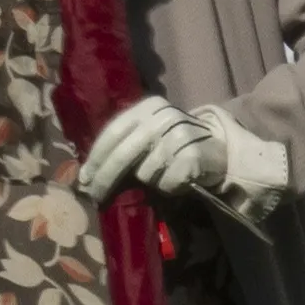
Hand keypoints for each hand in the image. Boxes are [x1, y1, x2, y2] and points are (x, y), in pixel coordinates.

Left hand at [75, 94, 202, 203]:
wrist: (221, 149)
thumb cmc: (175, 144)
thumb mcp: (149, 133)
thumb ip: (122, 144)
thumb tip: (87, 174)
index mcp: (149, 107)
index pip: (113, 132)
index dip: (95, 158)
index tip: (84, 178)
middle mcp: (164, 117)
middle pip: (123, 154)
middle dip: (105, 179)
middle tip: (95, 196)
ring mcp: (180, 135)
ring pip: (144, 173)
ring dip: (149, 182)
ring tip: (162, 175)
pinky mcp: (193, 157)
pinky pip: (165, 184)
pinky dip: (167, 188)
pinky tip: (177, 179)